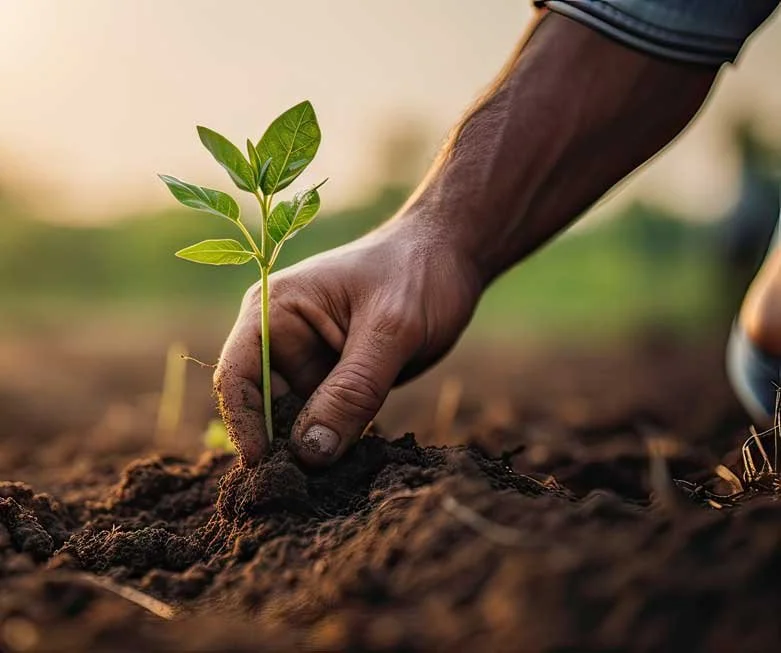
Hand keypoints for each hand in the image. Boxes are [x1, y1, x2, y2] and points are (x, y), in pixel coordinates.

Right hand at [213, 215, 481, 466]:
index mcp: (274, 311)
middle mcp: (282, 341)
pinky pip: (327, 423)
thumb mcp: (390, 330)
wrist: (451, 258)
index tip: (263, 466)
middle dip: (279, 449)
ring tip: (327, 489)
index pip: (237, 375)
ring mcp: (311, 364)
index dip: (243, 423)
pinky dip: (335, 445)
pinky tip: (350, 470)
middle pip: (264, 407)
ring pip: (296, 423)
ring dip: (310, 453)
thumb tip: (310, 453)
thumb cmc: (417, 273)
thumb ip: (353, 389)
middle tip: (300, 493)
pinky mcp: (338, 383)